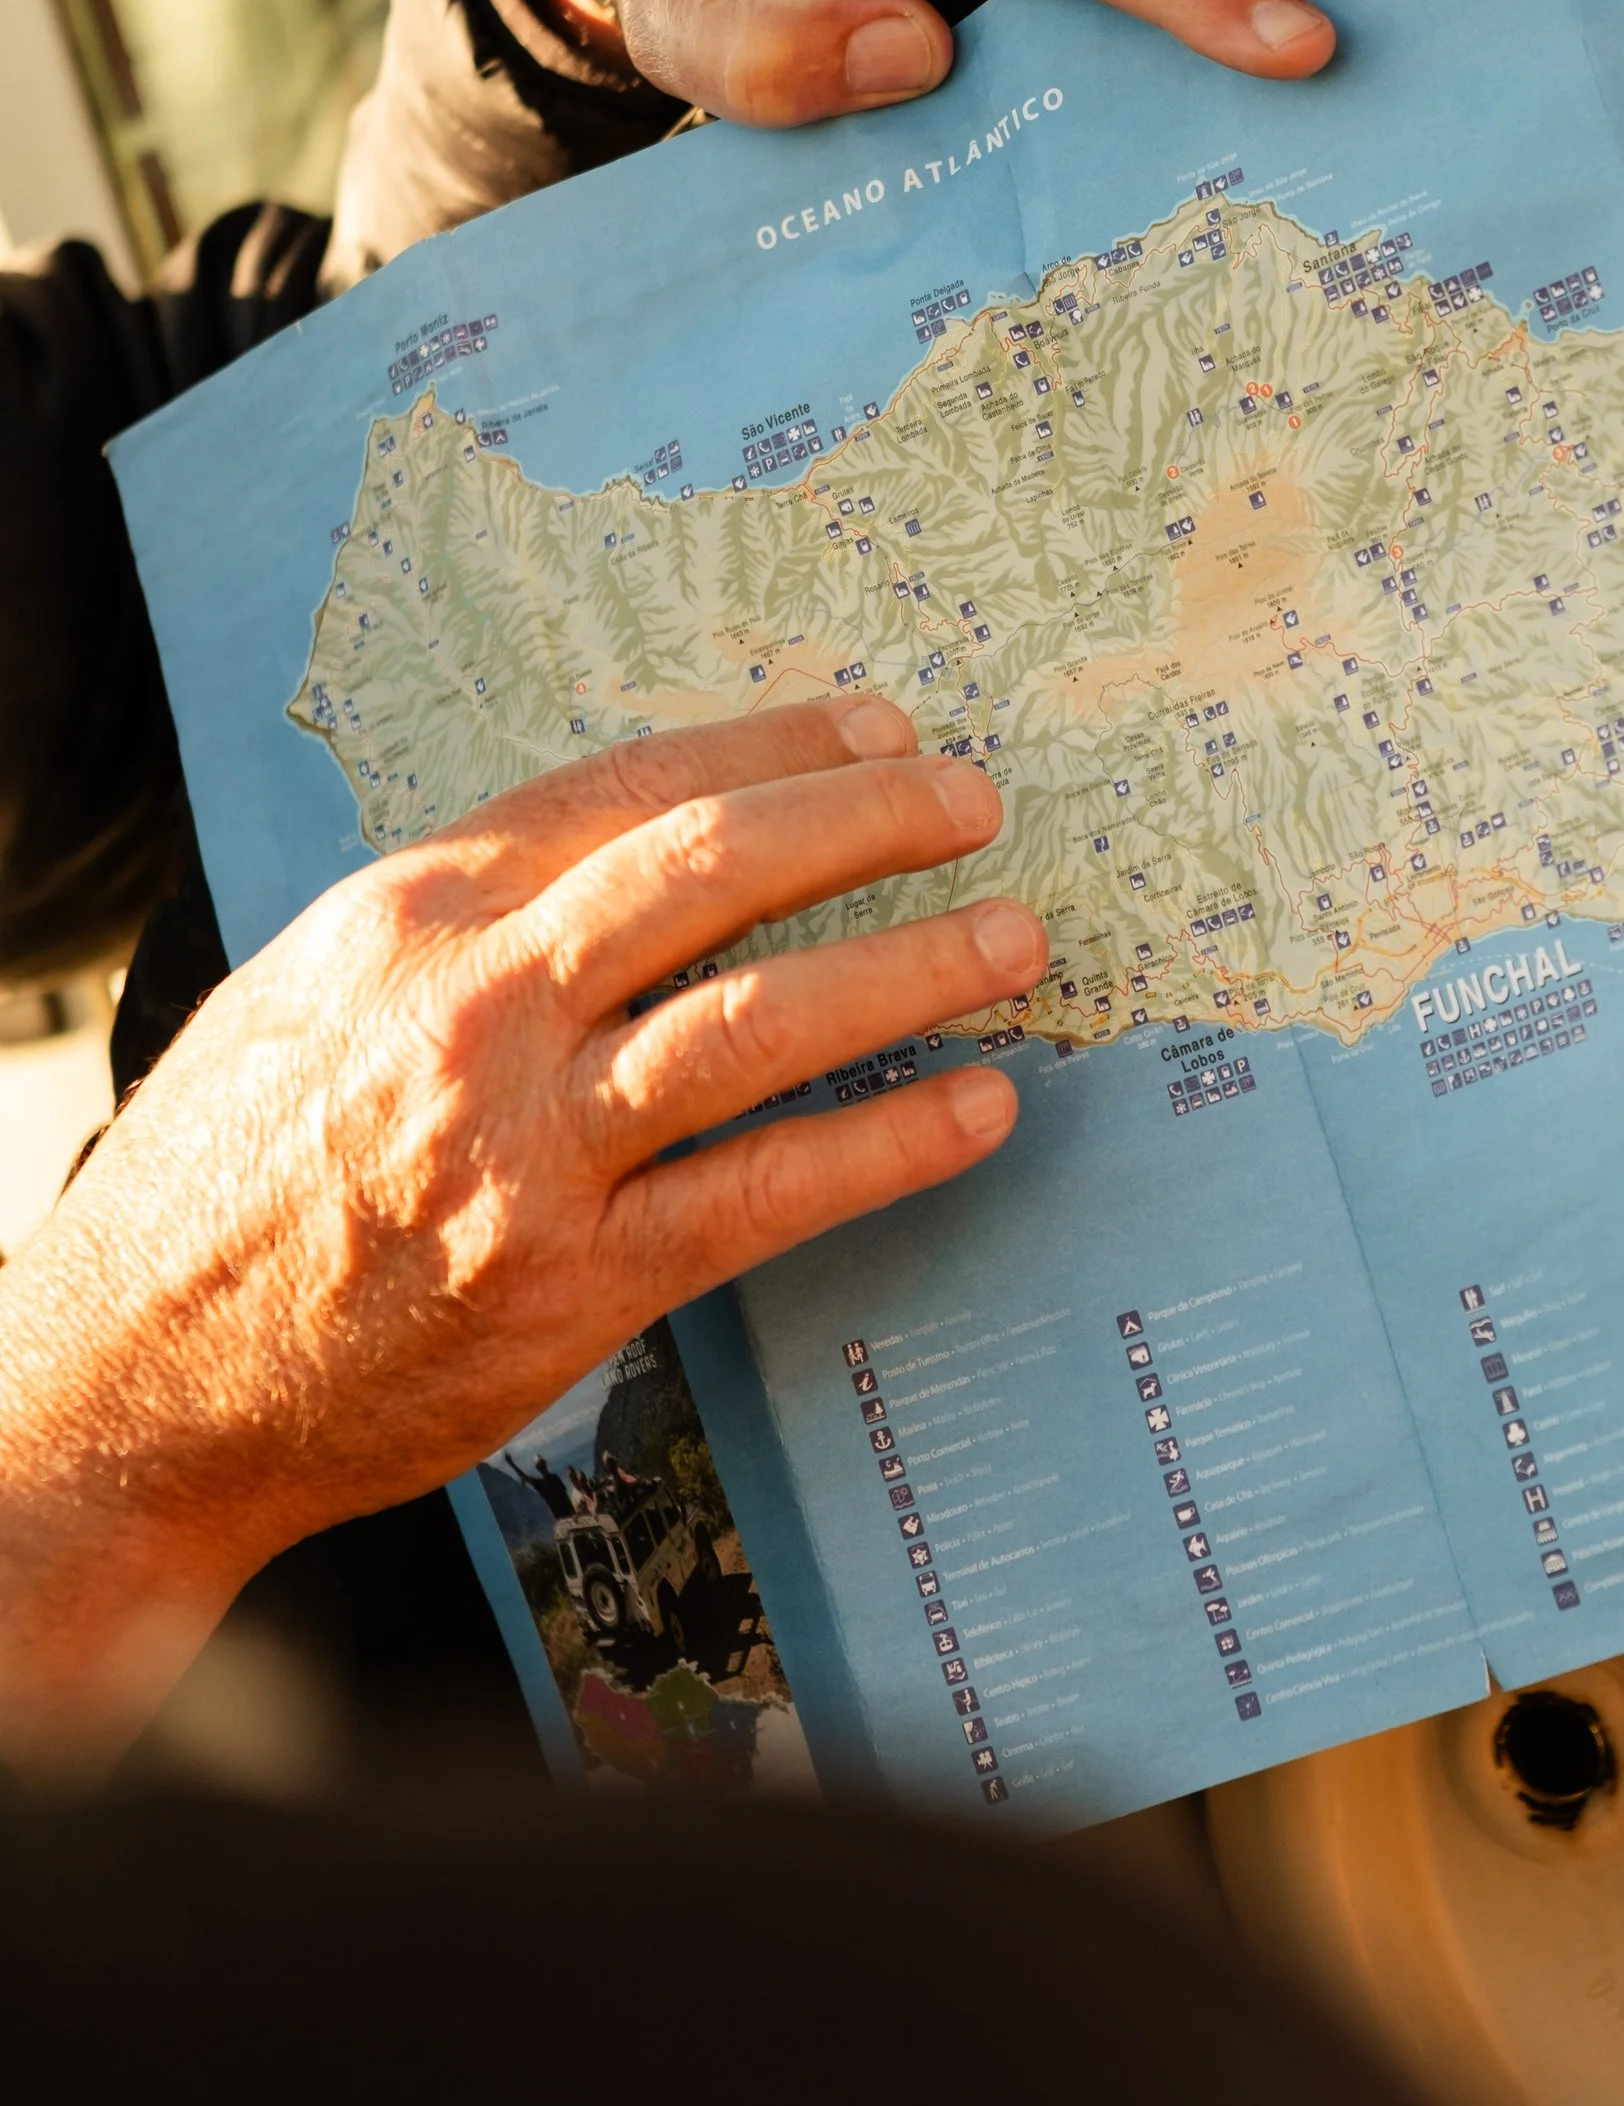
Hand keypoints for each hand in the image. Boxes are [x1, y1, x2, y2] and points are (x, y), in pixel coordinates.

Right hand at [0, 697, 1045, 1772]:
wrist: (128, 1378)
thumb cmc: (220, 1179)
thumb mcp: (312, 992)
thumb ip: (464, 924)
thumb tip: (632, 858)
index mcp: (407, 916)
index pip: (625, 790)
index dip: (771, 748)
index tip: (873, 727)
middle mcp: (470, 1011)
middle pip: (711, 871)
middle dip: (867, 820)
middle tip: (975, 800)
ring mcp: (525, 1152)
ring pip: (759, 1022)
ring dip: (909, 968)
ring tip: (1013, 938)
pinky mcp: (571, 1285)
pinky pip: (765, 1193)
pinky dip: (886, 1144)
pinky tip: (976, 1110)